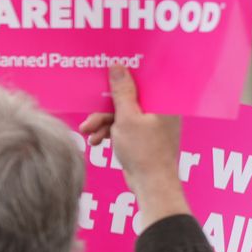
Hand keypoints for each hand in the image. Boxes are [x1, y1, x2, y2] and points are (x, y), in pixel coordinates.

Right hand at [78, 64, 187, 230]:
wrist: (151, 184)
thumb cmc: (144, 151)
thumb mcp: (126, 118)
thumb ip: (121, 92)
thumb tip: (117, 67)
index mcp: (163, 101)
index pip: (141, 81)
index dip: (121, 79)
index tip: (104, 78)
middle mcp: (160, 110)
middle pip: (127, 99)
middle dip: (104, 110)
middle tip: (88, 120)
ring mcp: (152, 124)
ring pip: (122, 114)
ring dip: (103, 123)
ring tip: (88, 134)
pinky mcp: (144, 136)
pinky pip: (124, 127)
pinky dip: (110, 132)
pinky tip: (97, 142)